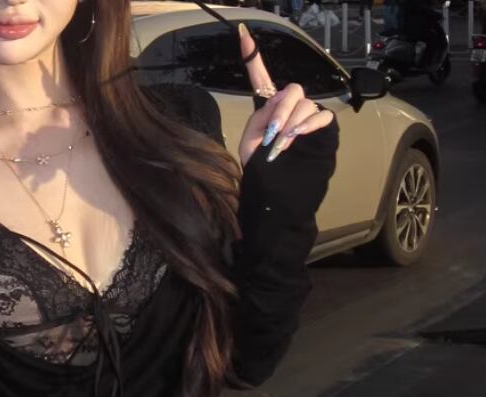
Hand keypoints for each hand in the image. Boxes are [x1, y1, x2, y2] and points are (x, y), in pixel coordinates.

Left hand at [237, 23, 334, 165]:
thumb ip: (262, 116)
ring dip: (292, 123)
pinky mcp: (322, 130)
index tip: (242, 34)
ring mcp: (306, 119)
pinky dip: (309, 124)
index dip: (252, 59)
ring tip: (283, 144)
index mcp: (267, 111)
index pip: (261, 81)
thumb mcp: (251, 142)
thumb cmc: (261, 171)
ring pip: (306, 104)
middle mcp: (288, 110)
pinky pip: (322, 116)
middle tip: (274, 133)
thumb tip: (281, 99)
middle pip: (292, 90)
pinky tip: (298, 136)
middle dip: (281, 111)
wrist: (276, 193)